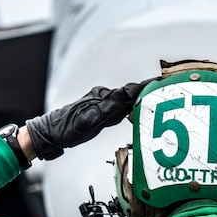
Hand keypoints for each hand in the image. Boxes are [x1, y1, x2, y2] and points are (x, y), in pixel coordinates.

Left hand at [25, 80, 150, 159]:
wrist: (51, 134)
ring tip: (158, 97)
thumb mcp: (87, 120)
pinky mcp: (102, 112)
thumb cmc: (66, 128)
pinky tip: (140, 110)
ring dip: (141, 98)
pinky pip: (121, 108)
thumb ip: (109, 107)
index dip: (146, 87)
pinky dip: (132, 108)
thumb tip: (127, 94)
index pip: (128, 91)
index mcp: (101, 97)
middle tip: (166, 89)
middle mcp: (103, 97)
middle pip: (130, 93)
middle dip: (148, 91)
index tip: (161, 82)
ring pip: (126, 100)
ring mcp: (103, 104)